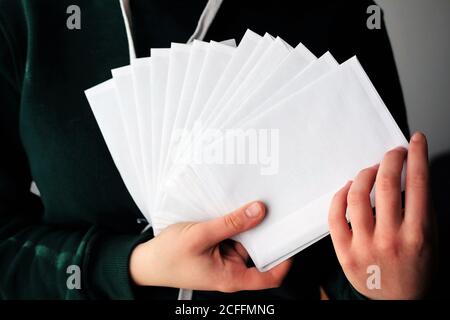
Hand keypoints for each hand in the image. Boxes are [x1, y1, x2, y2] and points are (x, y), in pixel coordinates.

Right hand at [130, 202, 291, 291]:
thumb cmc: (168, 256)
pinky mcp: (217, 249)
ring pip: (246, 241)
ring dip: (248, 225)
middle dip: (265, 233)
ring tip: (252, 204)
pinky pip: (233, 235)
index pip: (270, 276)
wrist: (146, 261)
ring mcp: (224, 259)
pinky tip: (235, 209)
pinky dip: (235, 223)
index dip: (285, 258)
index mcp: (231, 277)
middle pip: (260, 253)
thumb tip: (258, 211)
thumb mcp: (200, 236)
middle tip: (274, 209)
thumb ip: (230, 223)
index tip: (290, 235)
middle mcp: (232, 270)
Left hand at [328, 132, 435, 298]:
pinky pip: (335, 215)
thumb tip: (410, 174)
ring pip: (356, 195)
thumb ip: (421, 208)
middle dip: (390, 159)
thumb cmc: (416, 269)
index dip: (416, 156)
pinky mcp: (344, 252)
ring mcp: (364, 245)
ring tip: (371, 171)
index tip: (414, 141)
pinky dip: (339, 196)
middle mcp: (391, 238)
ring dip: (364, 174)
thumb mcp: (431, 239)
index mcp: (418, 234)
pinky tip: (347, 188)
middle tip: (392, 153)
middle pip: (386, 184)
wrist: (400, 302)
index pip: (418, 183)